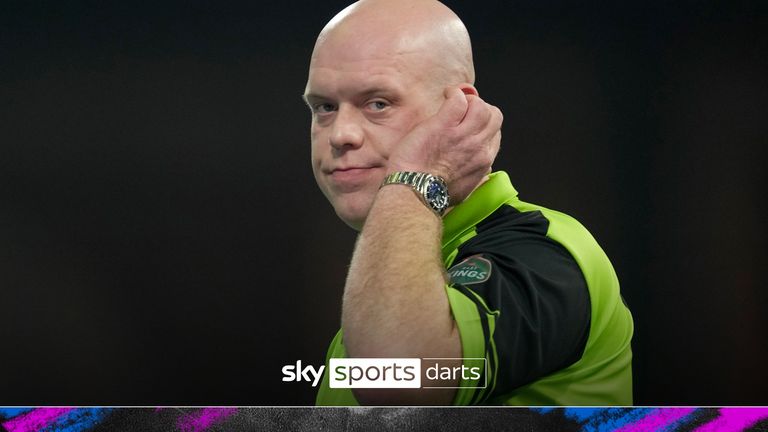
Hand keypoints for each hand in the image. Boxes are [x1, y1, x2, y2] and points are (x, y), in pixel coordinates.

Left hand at [388, 86, 502, 204]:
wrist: (414, 192)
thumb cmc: (432, 193)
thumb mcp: (463, 189)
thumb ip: (474, 176)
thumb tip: (479, 172)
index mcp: (483, 161)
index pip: (495, 133)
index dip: (484, 123)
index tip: (471, 121)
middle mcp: (478, 147)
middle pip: (493, 116)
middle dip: (481, 108)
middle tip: (464, 108)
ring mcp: (462, 135)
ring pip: (480, 106)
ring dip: (468, 99)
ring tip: (453, 99)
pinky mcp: (444, 125)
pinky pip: (459, 99)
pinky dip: (454, 93)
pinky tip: (446, 94)